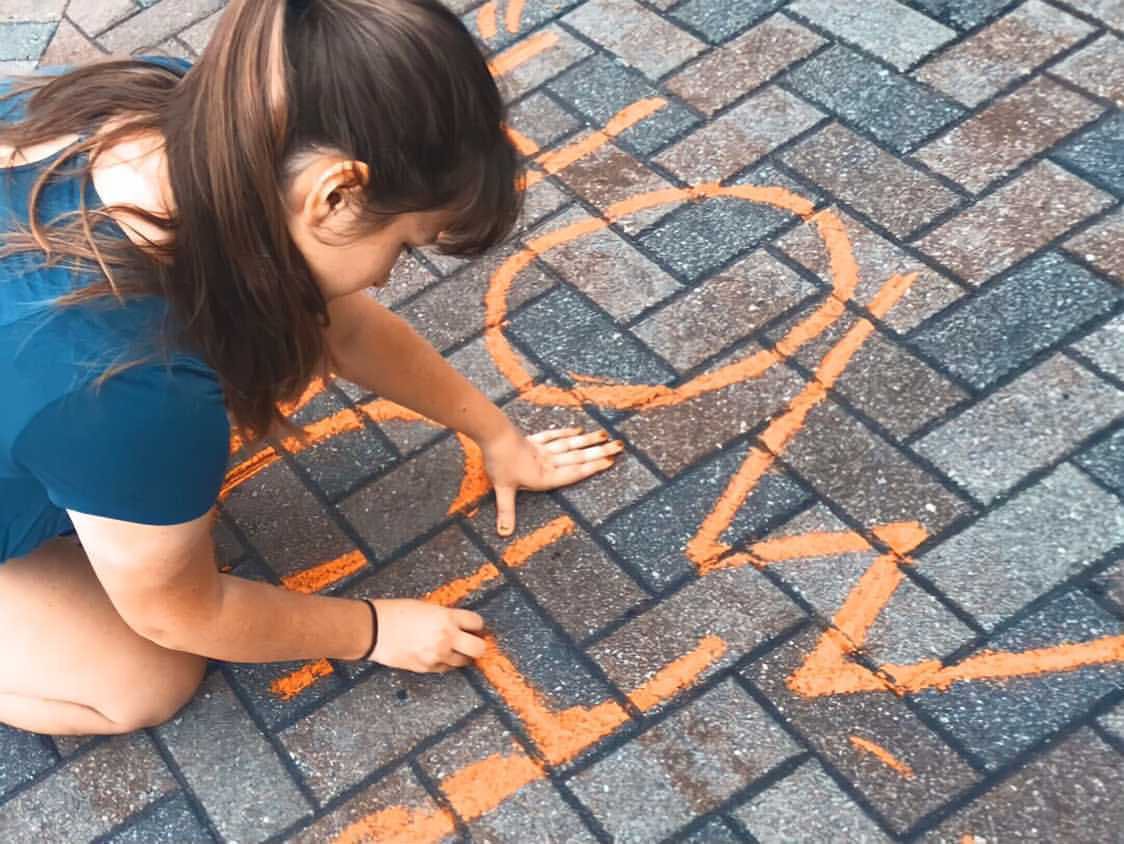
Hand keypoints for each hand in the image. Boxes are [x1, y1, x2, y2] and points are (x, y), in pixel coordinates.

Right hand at [367, 599, 485, 671]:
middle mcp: (446, 637)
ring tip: (451, 648)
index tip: (474, 626)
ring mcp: (437, 655)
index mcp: (447, 617)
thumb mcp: (426, 607)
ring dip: (460, 655)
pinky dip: (444, 663)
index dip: (477, 625)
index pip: (477, 623)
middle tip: (471, 642)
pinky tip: (435, 654)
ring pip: (463, 662)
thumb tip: (459, 624)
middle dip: (478, 645)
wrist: (373, 629)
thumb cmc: (396, 613)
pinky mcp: (427, 668)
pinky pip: (445, 668)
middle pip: (479, 648)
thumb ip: (445, 616)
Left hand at [483, 426, 621, 535]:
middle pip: (578, 457)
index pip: (573, 473)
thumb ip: (507, 512)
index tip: (610, 462)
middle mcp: (548, 461)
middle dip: (599, 452)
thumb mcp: (503, 490)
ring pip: (570, 445)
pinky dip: (567, 433)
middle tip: (620, 447)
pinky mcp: (534, 439)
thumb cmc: (499, 463)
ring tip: (606, 436)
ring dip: (589, 441)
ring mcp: (542, 449)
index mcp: (545, 476)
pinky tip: (579, 430)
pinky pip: (554, 436)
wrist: (494, 435)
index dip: (592, 468)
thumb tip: (505, 533)